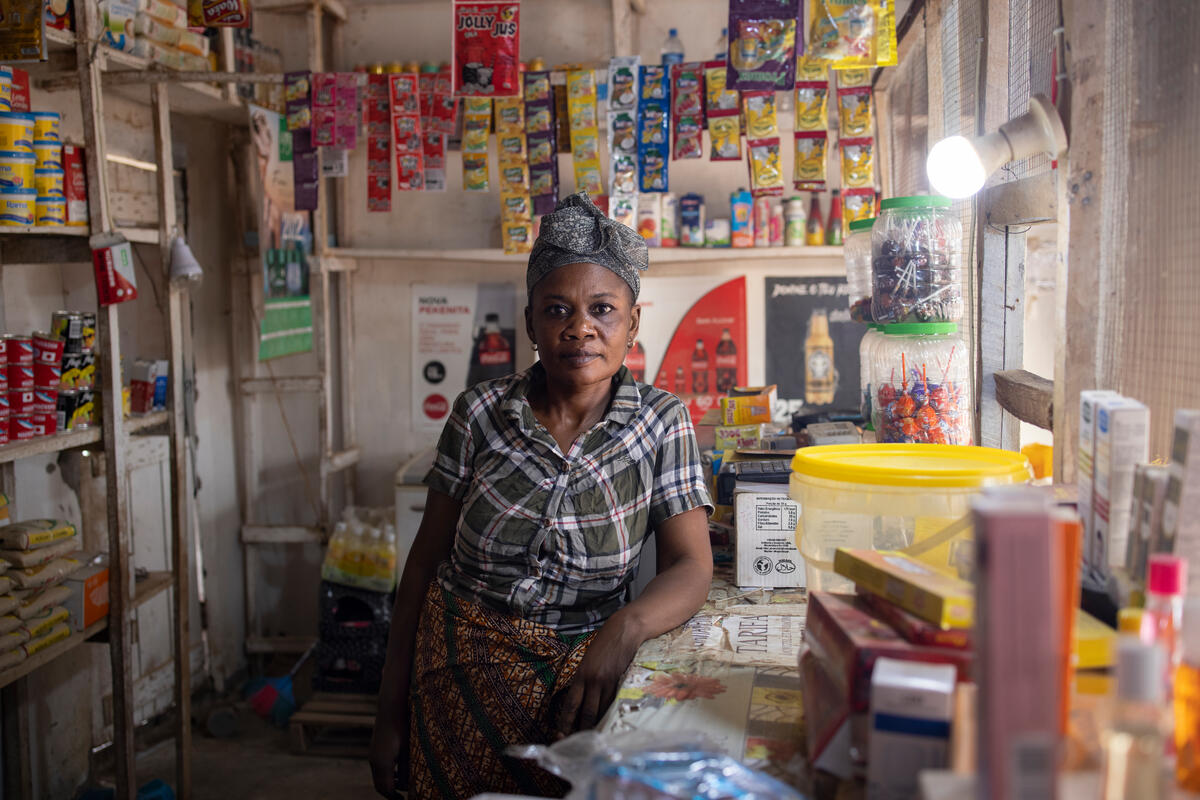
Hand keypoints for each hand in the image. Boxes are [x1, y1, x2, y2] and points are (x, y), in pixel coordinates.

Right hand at [369, 712, 408, 797]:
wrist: (391, 707)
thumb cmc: (403, 726)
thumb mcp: (409, 749)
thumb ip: (408, 769)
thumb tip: (408, 786)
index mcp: (383, 763)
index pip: (386, 789)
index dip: (394, 798)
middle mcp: (374, 760)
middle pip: (380, 785)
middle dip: (390, 794)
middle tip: (401, 798)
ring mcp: (373, 754)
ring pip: (378, 777)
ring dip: (388, 784)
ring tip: (402, 786)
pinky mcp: (374, 749)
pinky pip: (378, 768)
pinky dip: (386, 774)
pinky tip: (398, 772)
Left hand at [554, 611, 643, 737]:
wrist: (624, 631)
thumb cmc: (604, 643)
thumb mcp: (588, 660)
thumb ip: (584, 678)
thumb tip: (580, 698)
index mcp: (580, 674)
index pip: (570, 704)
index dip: (565, 721)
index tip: (560, 733)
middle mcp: (592, 680)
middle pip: (586, 713)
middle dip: (580, 730)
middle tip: (576, 743)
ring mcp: (607, 683)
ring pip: (601, 711)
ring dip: (596, 726)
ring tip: (592, 739)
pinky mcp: (620, 683)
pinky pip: (613, 704)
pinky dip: (609, 716)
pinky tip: (608, 724)